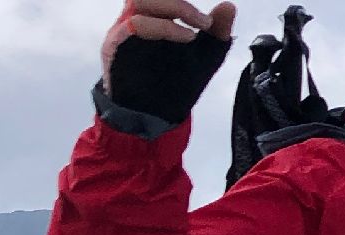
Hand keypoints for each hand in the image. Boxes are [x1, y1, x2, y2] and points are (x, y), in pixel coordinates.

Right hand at [98, 0, 236, 123]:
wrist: (157, 114)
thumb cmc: (178, 81)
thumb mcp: (206, 54)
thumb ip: (217, 30)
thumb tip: (229, 5)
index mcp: (154, 17)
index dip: (183, 3)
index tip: (209, 21)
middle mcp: (134, 20)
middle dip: (179, 4)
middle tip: (204, 22)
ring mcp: (123, 32)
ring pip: (139, 3)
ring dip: (172, 11)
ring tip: (194, 35)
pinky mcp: (115, 47)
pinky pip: (132, 26)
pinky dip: (163, 28)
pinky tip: (185, 39)